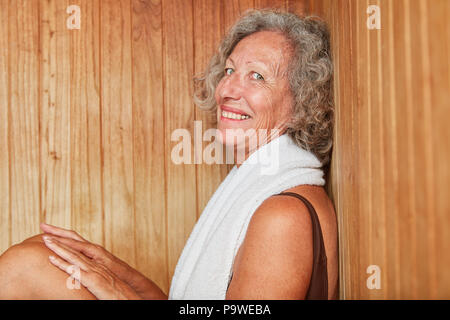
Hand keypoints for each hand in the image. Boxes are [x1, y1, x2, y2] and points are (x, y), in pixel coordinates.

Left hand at [40, 223, 166, 299]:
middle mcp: (98, 261)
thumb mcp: (104, 279)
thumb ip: (94, 273)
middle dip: (59, 234)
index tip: (51, 231)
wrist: (133, 298)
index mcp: (99, 260)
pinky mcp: (95, 280)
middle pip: (76, 243)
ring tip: (44, 239)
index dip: (65, 237)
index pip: (80, 244)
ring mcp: (96, 269)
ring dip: (58, 245)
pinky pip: (76, 270)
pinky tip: (51, 258)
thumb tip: (82, 273)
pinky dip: (63, 263)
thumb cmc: (118, 293)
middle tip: (43, 226)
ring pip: (74, 254)